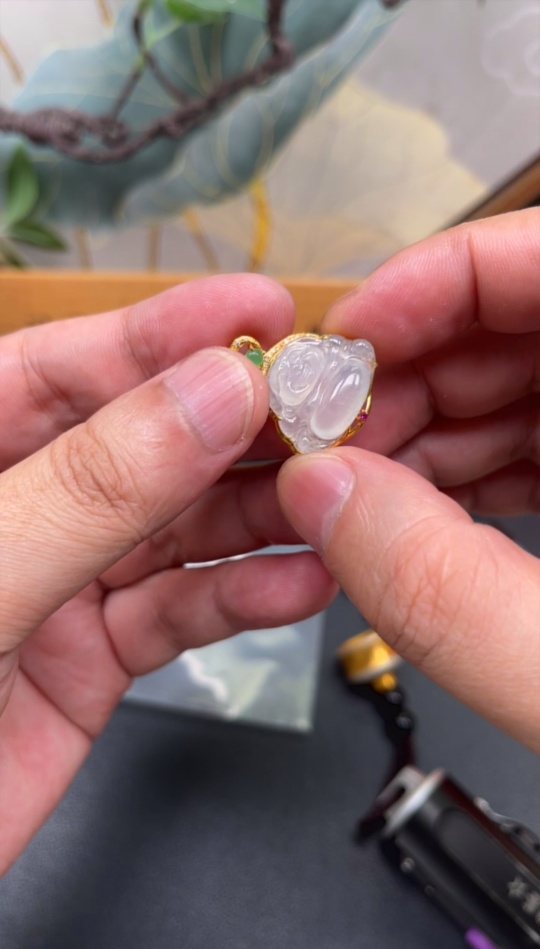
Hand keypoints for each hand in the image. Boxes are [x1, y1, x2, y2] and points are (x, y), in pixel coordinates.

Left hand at [0, 275, 336, 873]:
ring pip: (174, 530)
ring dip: (257, 514)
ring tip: (336, 497)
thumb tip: (213, 394)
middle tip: (326, 410)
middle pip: (140, 444)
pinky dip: (241, 600)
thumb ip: (90, 490)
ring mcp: (57, 581)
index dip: (163, 333)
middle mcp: (18, 508)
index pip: (60, 369)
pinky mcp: (93, 658)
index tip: (259, 312)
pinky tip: (301, 583)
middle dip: (235, 426)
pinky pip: (178, 614)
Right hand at [278, 210, 539, 751]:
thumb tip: (321, 498)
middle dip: (412, 374)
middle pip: (526, 325)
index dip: (439, 277)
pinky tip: (419, 510)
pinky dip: (477, 472)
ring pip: (530, 387)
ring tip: (353, 479)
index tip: (349, 339)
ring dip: (432, 429)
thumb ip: (443, 593)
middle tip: (327, 432)